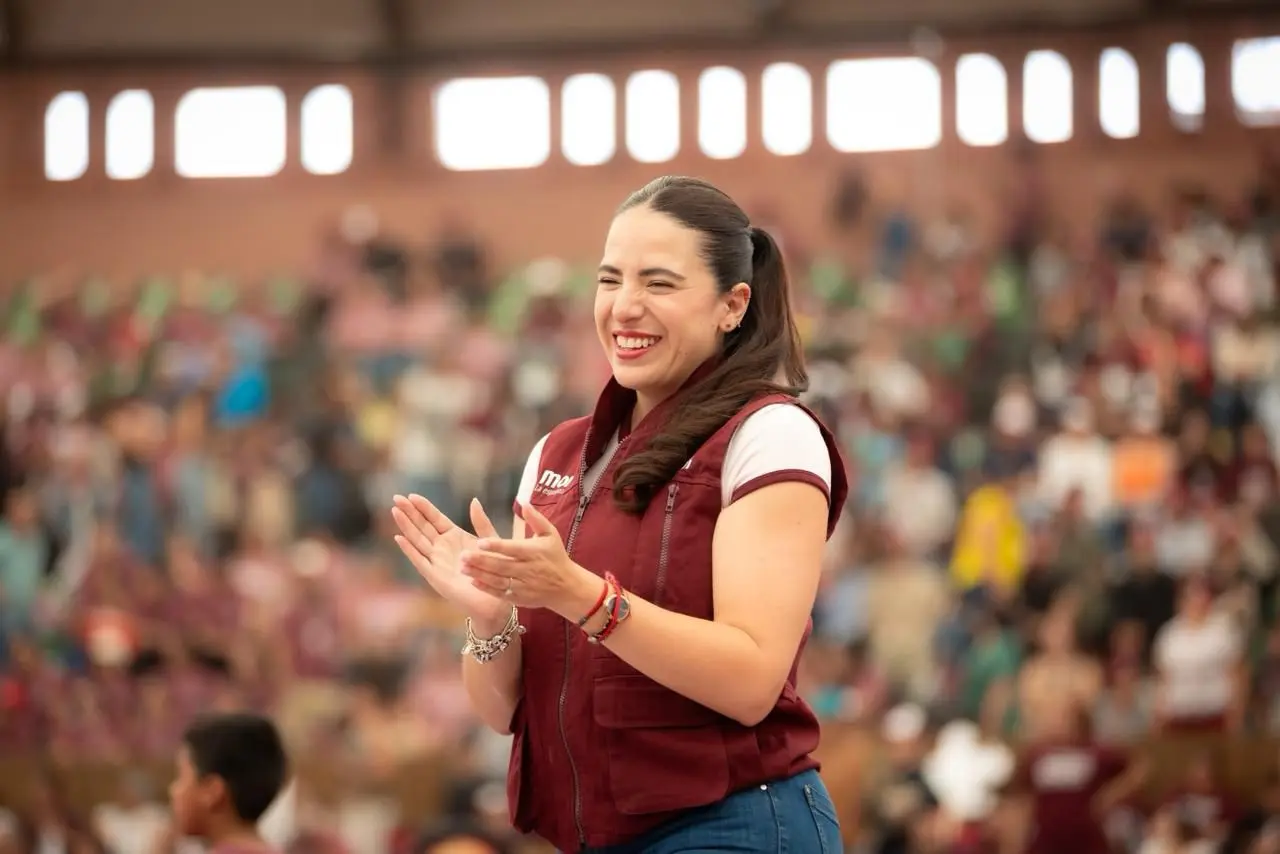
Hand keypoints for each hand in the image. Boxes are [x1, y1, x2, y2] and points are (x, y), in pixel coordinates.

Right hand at [391, 494, 508, 623]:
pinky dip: (409, 550)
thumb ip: (481, 522)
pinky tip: (399, 538)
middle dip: (409, 512)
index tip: (411, 495)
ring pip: (418, 540)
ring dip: (406, 526)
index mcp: (454, 537)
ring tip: (395, 511)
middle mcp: (442, 548)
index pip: (435, 518)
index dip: (423, 507)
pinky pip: (420, 561)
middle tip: (396, 497)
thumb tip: (473, 500)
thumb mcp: (490, 541)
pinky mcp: (435, 576)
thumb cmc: (494, 571)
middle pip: (422, 526)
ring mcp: (437, 561)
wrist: (494, 598)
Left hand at [460, 501, 600, 619]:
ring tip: (463, 568)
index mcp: (534, 552)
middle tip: (462, 556)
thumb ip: (536, 519)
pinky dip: (487, 589)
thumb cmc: (555, 557)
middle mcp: (528, 569)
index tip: (480, 542)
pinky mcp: (519, 598)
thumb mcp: (550, 534)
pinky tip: (473, 582)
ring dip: (480, 575)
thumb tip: (524, 502)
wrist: (567, 587)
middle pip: (501, 565)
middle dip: (481, 561)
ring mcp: (523, 585)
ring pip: (499, 580)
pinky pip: (501, 594)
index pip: (512, 549)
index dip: (496, 546)